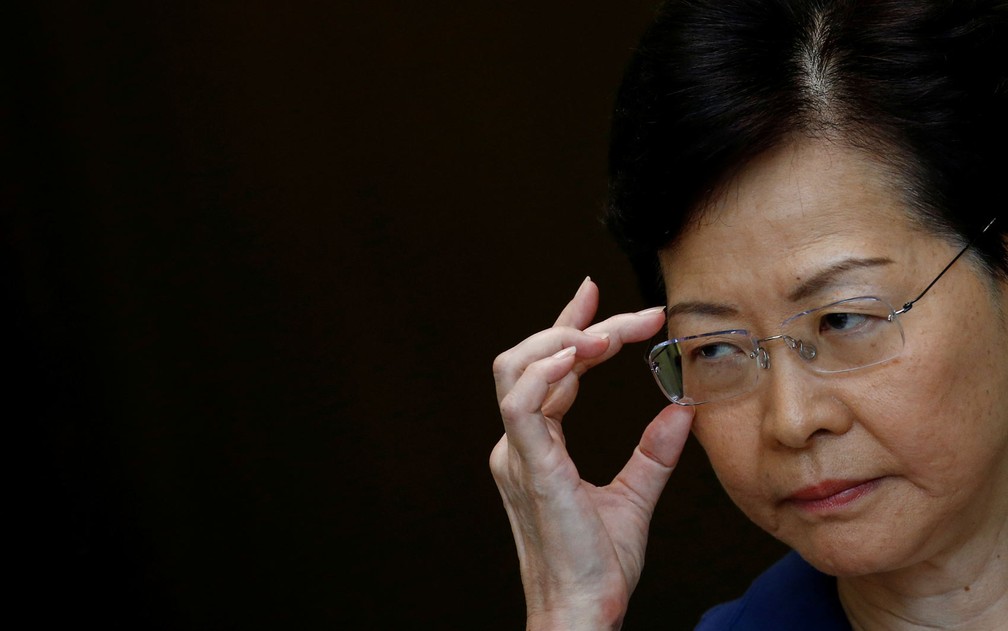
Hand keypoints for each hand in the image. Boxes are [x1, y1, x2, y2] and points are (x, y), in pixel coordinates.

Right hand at [490, 277, 694, 630]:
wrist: (583, 613)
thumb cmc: (598, 568)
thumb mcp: (635, 498)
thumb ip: (654, 454)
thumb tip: (682, 411)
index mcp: (537, 448)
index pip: (548, 371)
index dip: (568, 328)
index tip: (593, 294)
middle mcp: (519, 445)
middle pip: (530, 359)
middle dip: (573, 327)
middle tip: (628, 315)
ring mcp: (518, 454)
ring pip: (516, 370)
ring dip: (559, 341)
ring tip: (607, 333)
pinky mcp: (529, 468)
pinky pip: (522, 404)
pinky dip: (547, 372)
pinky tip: (581, 357)